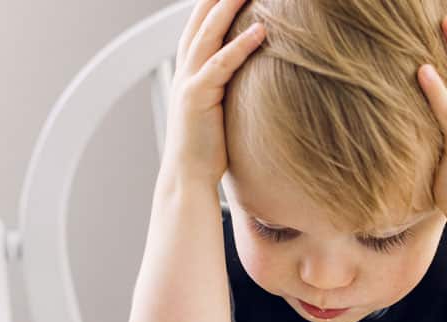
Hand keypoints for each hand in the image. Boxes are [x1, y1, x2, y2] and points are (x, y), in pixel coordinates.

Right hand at [161, 0, 265, 186]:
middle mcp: (186, 70)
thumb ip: (228, 88)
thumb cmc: (208, 150)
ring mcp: (189, 82)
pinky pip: (221, 64)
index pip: (201, 25)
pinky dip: (240, 46)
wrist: (187, 179)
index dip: (213, 3)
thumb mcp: (218, 110)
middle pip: (201, 20)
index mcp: (190, 71)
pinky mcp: (197, 97)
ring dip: (228, 7)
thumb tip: (254, 77)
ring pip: (208, 34)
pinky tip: (260, 30)